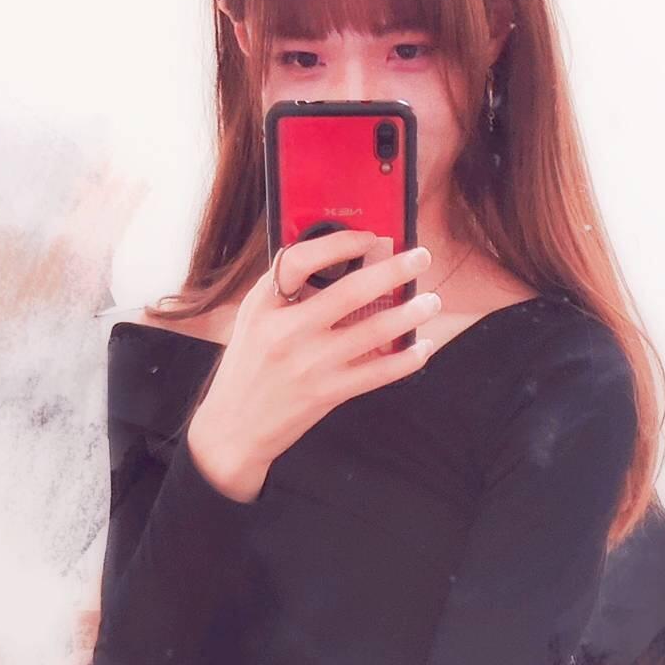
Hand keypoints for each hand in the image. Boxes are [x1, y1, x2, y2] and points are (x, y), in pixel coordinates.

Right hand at [188, 232, 439, 497]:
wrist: (233, 427)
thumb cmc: (248, 367)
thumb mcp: (253, 319)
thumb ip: (285, 290)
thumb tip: (334, 257)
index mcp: (264, 306)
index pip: (302, 261)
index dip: (340, 243)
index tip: (370, 236)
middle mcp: (286, 333)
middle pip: (350, 292)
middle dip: (393, 270)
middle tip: (421, 258)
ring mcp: (309, 366)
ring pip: (372, 331)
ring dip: (409, 313)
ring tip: (431, 301)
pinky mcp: (326, 394)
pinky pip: (377, 373)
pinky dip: (406, 359)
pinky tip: (422, 347)